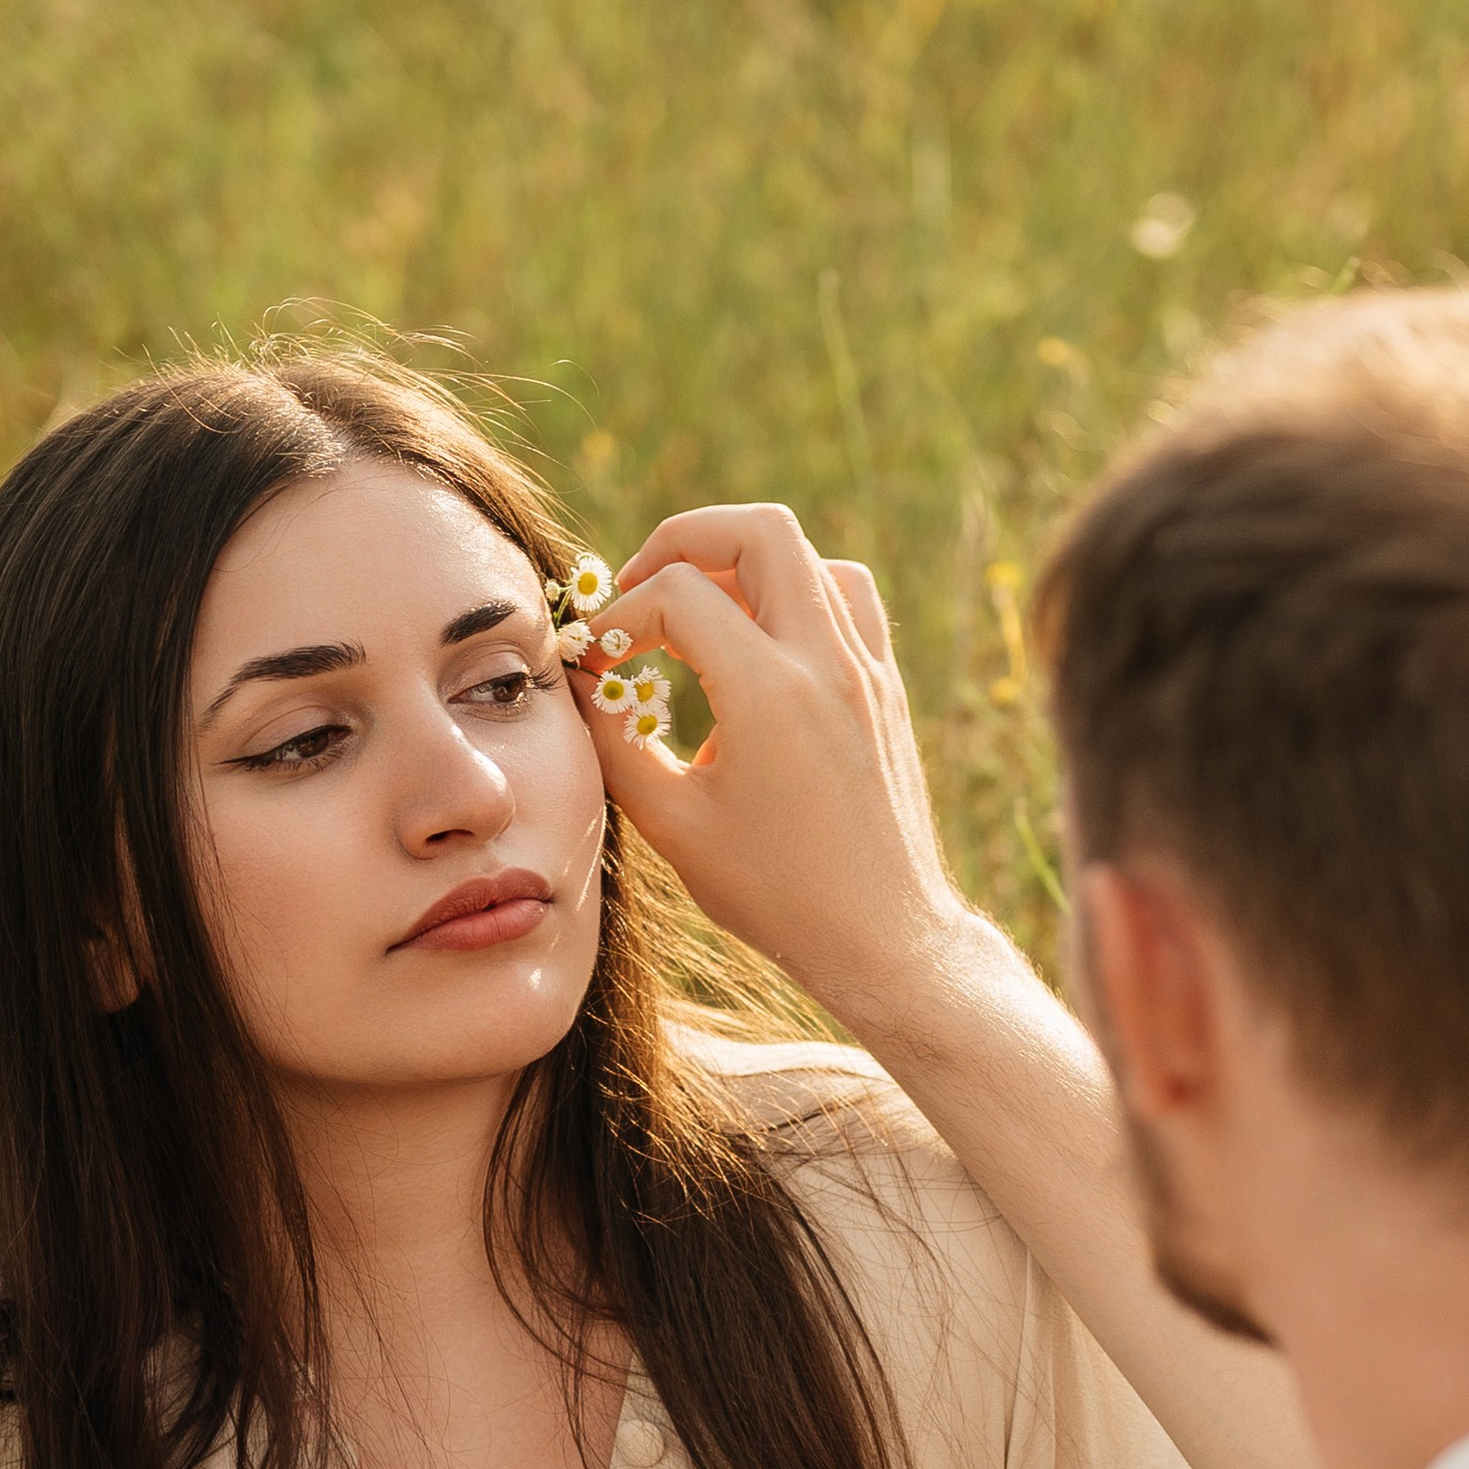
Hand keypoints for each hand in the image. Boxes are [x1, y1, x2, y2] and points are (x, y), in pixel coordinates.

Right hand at [581, 503, 976, 1034]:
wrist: (883, 939)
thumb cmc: (777, 896)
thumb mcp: (673, 825)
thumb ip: (615, 743)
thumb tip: (582, 683)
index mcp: (770, 692)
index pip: (678, 594)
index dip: (620, 615)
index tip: (595, 661)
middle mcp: (827, 662)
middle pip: (758, 529)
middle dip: (683, 541)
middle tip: (641, 590)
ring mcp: (867, 669)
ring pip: (808, 555)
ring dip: (742, 563)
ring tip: (695, 612)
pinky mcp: (885, 687)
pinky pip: (845, 597)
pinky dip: (794, 593)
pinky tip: (757, 642)